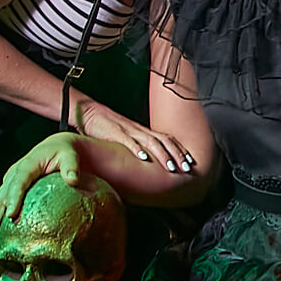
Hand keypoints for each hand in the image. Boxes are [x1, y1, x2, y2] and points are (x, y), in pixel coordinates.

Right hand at [0, 135, 84, 244]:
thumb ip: (71, 167)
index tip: (11, 214)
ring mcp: (10, 180)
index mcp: (28, 164)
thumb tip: (73, 180)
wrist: (54, 147)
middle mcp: (15, 172)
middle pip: (2, 195)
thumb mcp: (69, 156)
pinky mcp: (10, 187)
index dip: (13, 197)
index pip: (19, 181)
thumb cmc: (63, 152)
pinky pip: (0, 203)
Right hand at [75, 100, 194, 174]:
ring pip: (150, 142)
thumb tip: (148, 160)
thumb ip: (137, 146)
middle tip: (187, 169)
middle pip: (164, 141)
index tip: (191, 162)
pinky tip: (144, 158)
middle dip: (177, 155)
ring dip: (163, 155)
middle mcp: (139, 130)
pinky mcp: (114, 132)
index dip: (180, 150)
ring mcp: (128, 130)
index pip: (167, 139)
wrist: (89, 111)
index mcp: (143, 131)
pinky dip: (136, 149)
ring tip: (171, 168)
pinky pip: (127, 141)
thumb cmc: (108, 126)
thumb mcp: (126, 136)